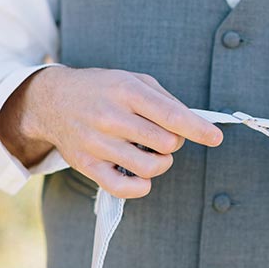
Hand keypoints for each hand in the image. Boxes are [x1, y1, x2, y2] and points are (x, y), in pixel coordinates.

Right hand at [2, 61, 222, 200]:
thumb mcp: (132, 79)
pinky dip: (142, 186)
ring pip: (151, 167)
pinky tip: (142, 175)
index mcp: (126, 91)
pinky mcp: (88, 165)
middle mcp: (111, 117)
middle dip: (174, 142)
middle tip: (162, 135)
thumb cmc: (100, 89)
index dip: (199, 129)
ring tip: (151, 152)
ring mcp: (98, 144)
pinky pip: (126, 188)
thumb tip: (194, 124)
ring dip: (161, 163)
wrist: (53, 101)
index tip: (215, 137)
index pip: (172, 116)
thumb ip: (165, 100)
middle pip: (167, 143)